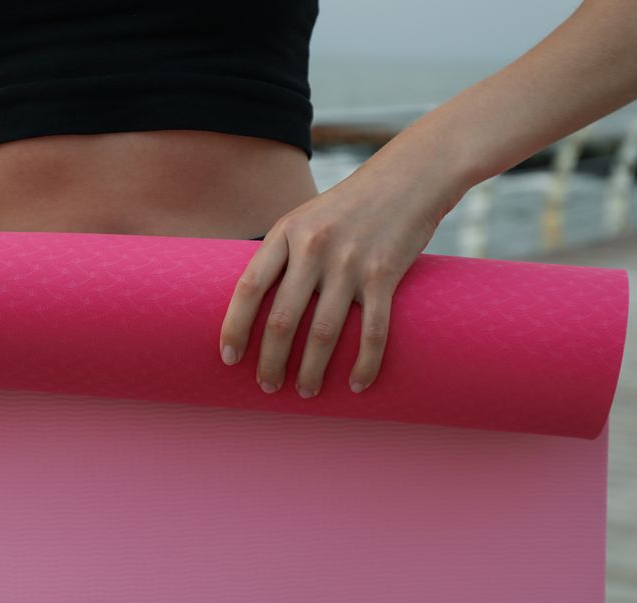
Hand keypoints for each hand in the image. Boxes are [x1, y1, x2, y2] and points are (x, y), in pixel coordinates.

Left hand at [218, 156, 455, 397]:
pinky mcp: (385, 274)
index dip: (235, 327)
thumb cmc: (349, 206)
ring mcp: (350, 262)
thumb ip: (281, 256)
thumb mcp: (305, 218)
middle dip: (271, 361)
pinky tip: (356, 385)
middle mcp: (314, 248)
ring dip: (312, 370)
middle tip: (267, 386)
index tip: (229, 357)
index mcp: (286, 232)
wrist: (408, 178)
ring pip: (324, 333)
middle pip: (283, 319)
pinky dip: (364, 364)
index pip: (250, 288)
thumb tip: (256, 306)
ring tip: (305, 391)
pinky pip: (372, 332)